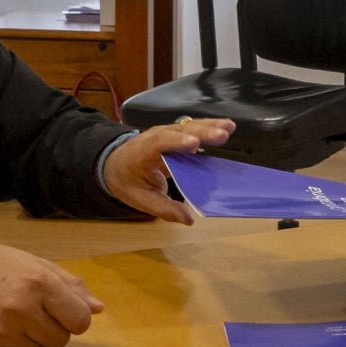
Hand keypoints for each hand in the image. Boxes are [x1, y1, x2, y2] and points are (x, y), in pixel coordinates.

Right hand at [0, 242, 104, 346]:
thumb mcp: (33, 263)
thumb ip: (69, 285)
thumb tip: (98, 309)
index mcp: (39, 283)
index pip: (80, 321)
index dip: (74, 318)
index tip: (61, 312)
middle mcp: (22, 309)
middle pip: (62, 340)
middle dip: (52, 329)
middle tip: (31, 312)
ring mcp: (3, 331)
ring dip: (32, 340)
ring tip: (12, 319)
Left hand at [103, 118, 234, 223]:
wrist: (116, 165)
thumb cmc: (128, 181)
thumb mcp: (141, 199)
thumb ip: (164, 209)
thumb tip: (188, 220)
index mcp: (143, 152)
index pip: (160, 143)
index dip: (177, 142)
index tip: (195, 145)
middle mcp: (156, 136)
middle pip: (180, 131)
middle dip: (201, 133)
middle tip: (222, 136)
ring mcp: (168, 132)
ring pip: (189, 126)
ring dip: (210, 127)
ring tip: (229, 128)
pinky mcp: (177, 134)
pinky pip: (193, 128)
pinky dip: (209, 127)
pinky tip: (227, 127)